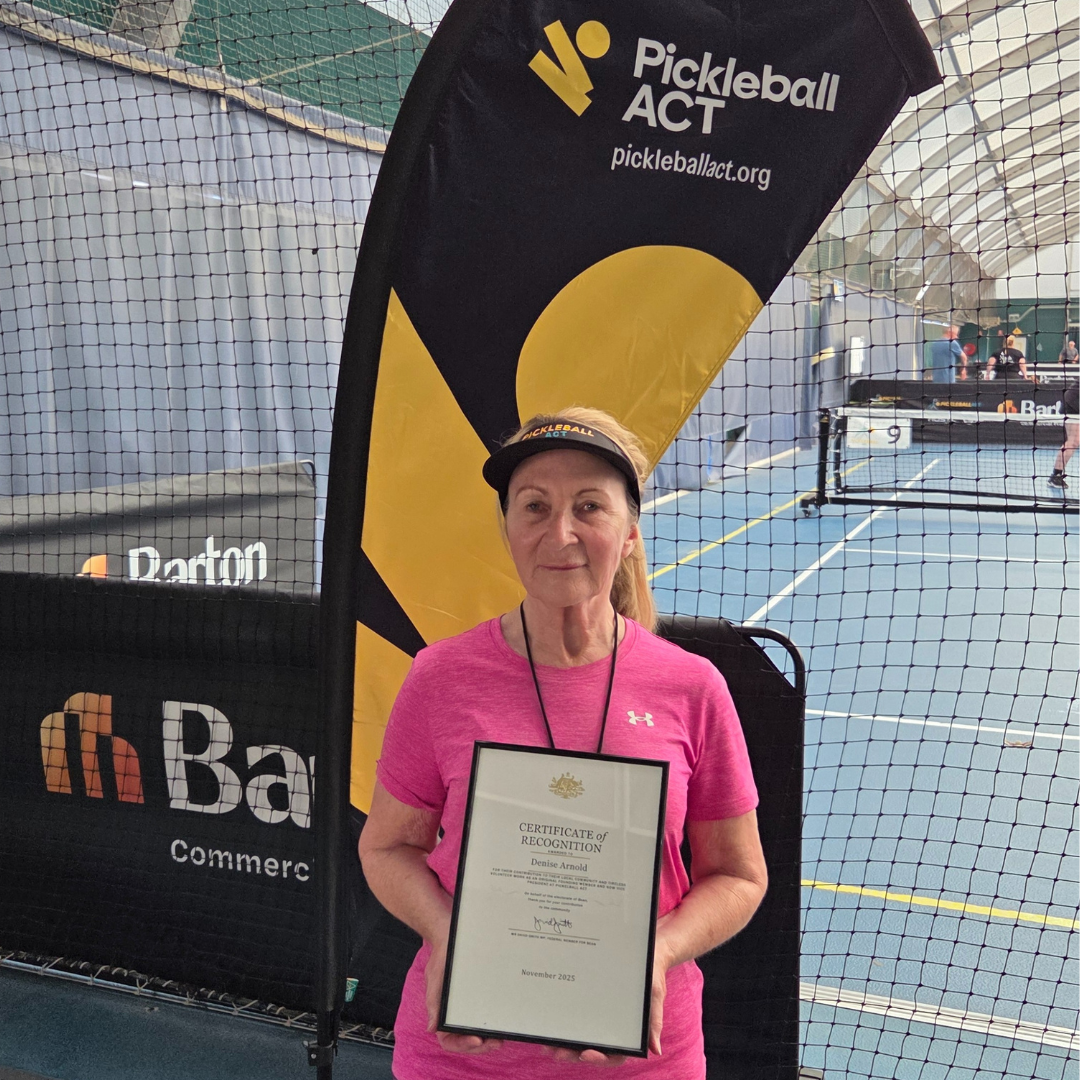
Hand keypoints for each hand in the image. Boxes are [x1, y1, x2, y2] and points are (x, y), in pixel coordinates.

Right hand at [425, 931, 502, 1054]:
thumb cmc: (442, 957)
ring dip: (488, 1038)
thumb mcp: (435, 978)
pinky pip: (486, 1014)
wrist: (452, 936)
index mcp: (442, 1012)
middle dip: (481, 1046)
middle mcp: (455, 1012)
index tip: (476, 1039)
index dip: (462, 1045)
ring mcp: (467, 1005)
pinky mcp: (479, 996)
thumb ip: (434, 1003)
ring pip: (477, 1031)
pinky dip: (493, 1022)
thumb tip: (432, 1028)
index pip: (448, 1039)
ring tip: (501, 1036)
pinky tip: (503, 1020)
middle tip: (497, 1042)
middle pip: (466, 1039)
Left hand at [542, 921, 675, 1065]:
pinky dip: (565, 1022)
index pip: (615, 1055)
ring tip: (548, 1044)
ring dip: (565, 1043)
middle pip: (592, 1048)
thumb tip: (656, 1050)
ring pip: (582, 1036)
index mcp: (628, 1032)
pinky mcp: (591, 1002)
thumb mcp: (654, 995)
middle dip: (574, 1053)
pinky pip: (578, 1015)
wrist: (648, 951)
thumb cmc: (652, 975)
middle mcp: (612, 1027)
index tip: (585, 1053)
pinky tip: (551, 1021)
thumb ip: (654, 1022)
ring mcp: (600, 1016)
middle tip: (557, 1052)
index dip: (600, 1058)